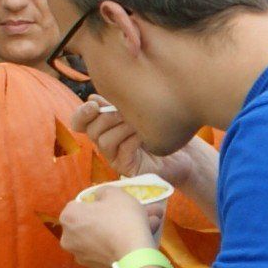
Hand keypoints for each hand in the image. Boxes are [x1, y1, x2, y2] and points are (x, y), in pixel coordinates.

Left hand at [57, 188, 159, 267]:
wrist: (134, 256)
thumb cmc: (122, 219)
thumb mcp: (116, 193)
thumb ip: (103, 192)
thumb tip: (99, 197)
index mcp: (69, 216)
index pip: (79, 205)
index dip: (97, 204)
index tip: (113, 205)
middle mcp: (68, 237)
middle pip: (90, 223)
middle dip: (111, 219)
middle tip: (132, 215)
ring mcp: (80, 255)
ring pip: (101, 238)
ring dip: (118, 232)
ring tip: (146, 227)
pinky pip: (107, 252)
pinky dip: (119, 246)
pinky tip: (138, 242)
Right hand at [68, 99, 209, 185]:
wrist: (187, 153)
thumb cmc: (164, 130)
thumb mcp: (141, 112)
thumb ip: (117, 104)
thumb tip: (93, 97)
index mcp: (105, 128)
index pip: (79, 122)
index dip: (81, 114)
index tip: (93, 104)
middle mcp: (106, 143)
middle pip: (92, 129)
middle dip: (107, 117)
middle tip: (126, 112)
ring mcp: (115, 158)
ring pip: (104, 141)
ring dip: (122, 128)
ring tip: (138, 124)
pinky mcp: (127, 169)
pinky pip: (122, 151)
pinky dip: (132, 140)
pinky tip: (144, 135)